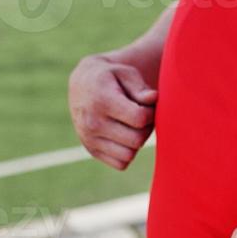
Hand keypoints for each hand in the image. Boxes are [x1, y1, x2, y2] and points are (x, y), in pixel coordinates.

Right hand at [68, 55, 156, 169]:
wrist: (82, 85)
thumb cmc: (110, 78)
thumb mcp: (125, 73)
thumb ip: (140, 88)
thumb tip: (154, 99)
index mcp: (102, 101)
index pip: (139, 119)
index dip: (151, 113)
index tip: (148, 105)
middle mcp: (92, 123)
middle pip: (137, 139)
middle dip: (146, 128)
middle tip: (143, 116)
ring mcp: (89, 139)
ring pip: (129, 155)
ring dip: (138, 142)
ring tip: (134, 126)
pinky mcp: (91, 150)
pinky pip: (121, 164)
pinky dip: (128, 153)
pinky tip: (126, 136)